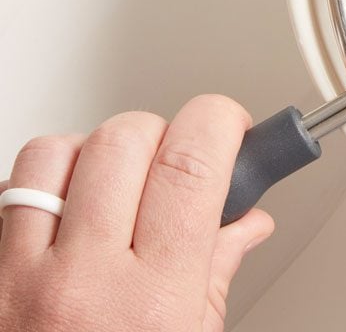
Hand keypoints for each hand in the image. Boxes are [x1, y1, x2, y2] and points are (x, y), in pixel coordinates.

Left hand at [0, 95, 273, 331]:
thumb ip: (215, 273)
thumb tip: (244, 221)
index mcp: (151, 300)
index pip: (193, 162)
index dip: (220, 122)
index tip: (230, 127)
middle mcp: (80, 281)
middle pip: (126, 140)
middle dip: (163, 135)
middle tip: (178, 165)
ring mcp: (16, 278)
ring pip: (55, 153)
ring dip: (93, 155)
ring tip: (114, 187)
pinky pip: (7, 195)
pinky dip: (41, 190)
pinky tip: (64, 217)